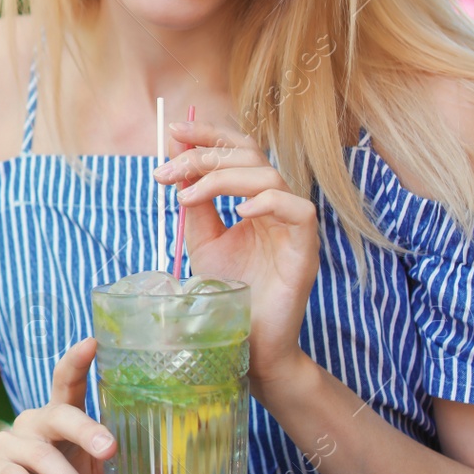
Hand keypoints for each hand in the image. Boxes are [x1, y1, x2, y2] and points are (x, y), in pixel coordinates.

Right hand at [0, 338, 116, 473]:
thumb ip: (107, 468)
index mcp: (56, 419)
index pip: (66, 383)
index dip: (76, 362)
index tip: (92, 343)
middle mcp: (31, 423)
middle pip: (58, 415)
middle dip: (86, 430)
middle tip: (110, 451)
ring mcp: (7, 444)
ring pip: (42, 457)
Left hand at [154, 120, 318, 389]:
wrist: (248, 342)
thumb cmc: (229, 294)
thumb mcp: (203, 242)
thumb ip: (195, 205)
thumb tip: (178, 164)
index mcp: (254, 199)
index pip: (238, 150)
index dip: (209, 134)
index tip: (172, 131)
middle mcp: (276, 206)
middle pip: (250, 156)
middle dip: (204, 156)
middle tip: (168, 170)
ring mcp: (293, 227)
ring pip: (269, 176)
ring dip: (222, 178)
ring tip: (187, 197)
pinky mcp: (305, 250)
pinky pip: (298, 210)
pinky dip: (267, 203)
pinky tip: (237, 214)